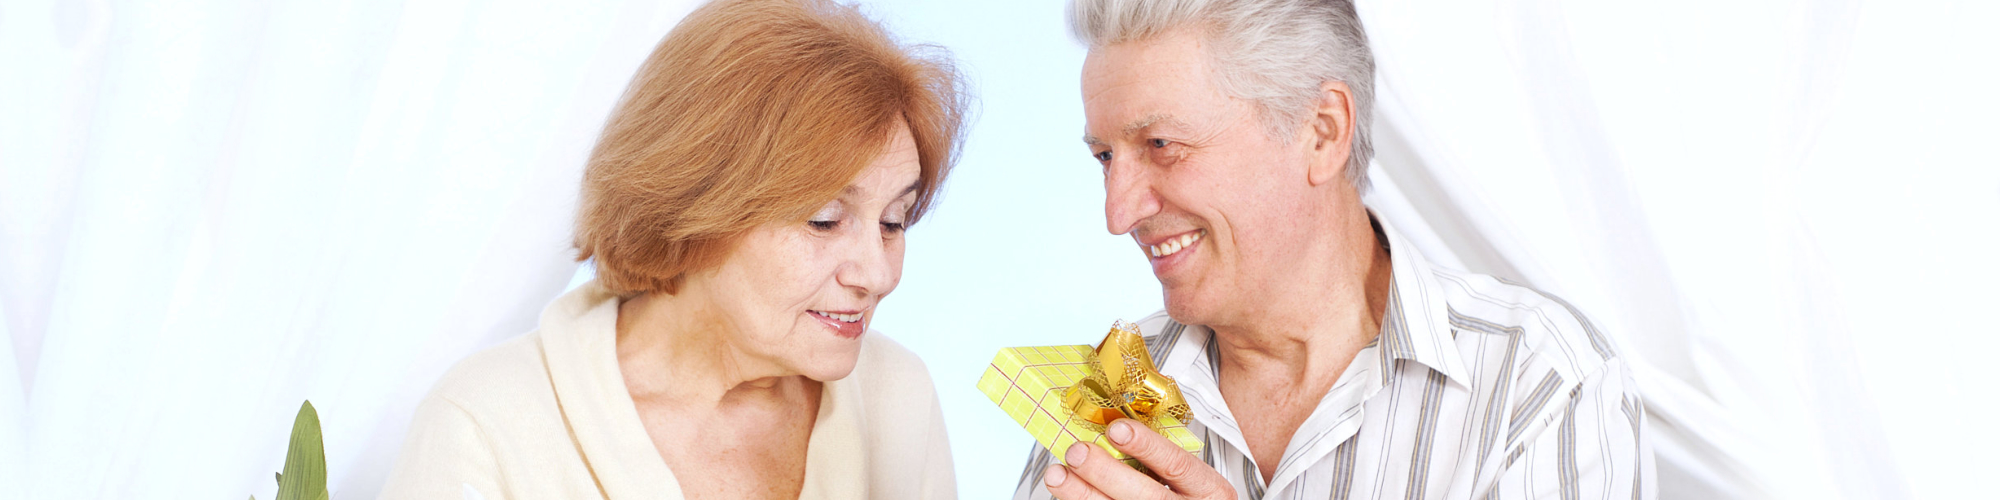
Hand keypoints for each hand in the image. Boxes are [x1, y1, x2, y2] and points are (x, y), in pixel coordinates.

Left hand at [1043, 419, 1233, 499]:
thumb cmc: (1189, 498)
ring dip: (1083, 495)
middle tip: (1077, 452)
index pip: (1178, 465)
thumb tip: (1110, 429)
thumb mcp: (1190, 478)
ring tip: (1058, 475)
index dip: (1147, 447)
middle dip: (1107, 473)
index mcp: (1209, 491)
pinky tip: (1067, 496)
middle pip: (1148, 496)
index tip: (1116, 428)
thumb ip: (1160, 459)